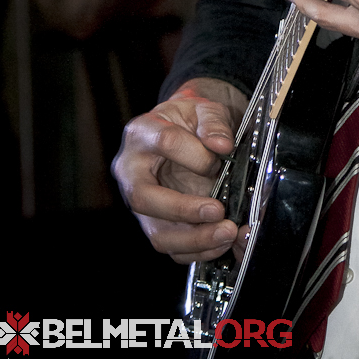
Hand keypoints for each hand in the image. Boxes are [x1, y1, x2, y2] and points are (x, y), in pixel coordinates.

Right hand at [112, 79, 247, 263]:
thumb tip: (222, 145)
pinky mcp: (154, 222)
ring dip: (193, 238)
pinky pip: (170, 246)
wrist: (183, 130)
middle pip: (144, 198)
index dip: (195, 154)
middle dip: (183, 210)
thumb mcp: (203, 108)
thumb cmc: (188, 119)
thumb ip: (214, 122)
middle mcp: (132, 170)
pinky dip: (197, 250)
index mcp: (142, 133)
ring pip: (156, 231)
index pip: (164, 143)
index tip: (220, 159)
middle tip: (218, 210)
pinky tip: (220, 242)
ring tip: (226, 232)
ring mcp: (141, 201)